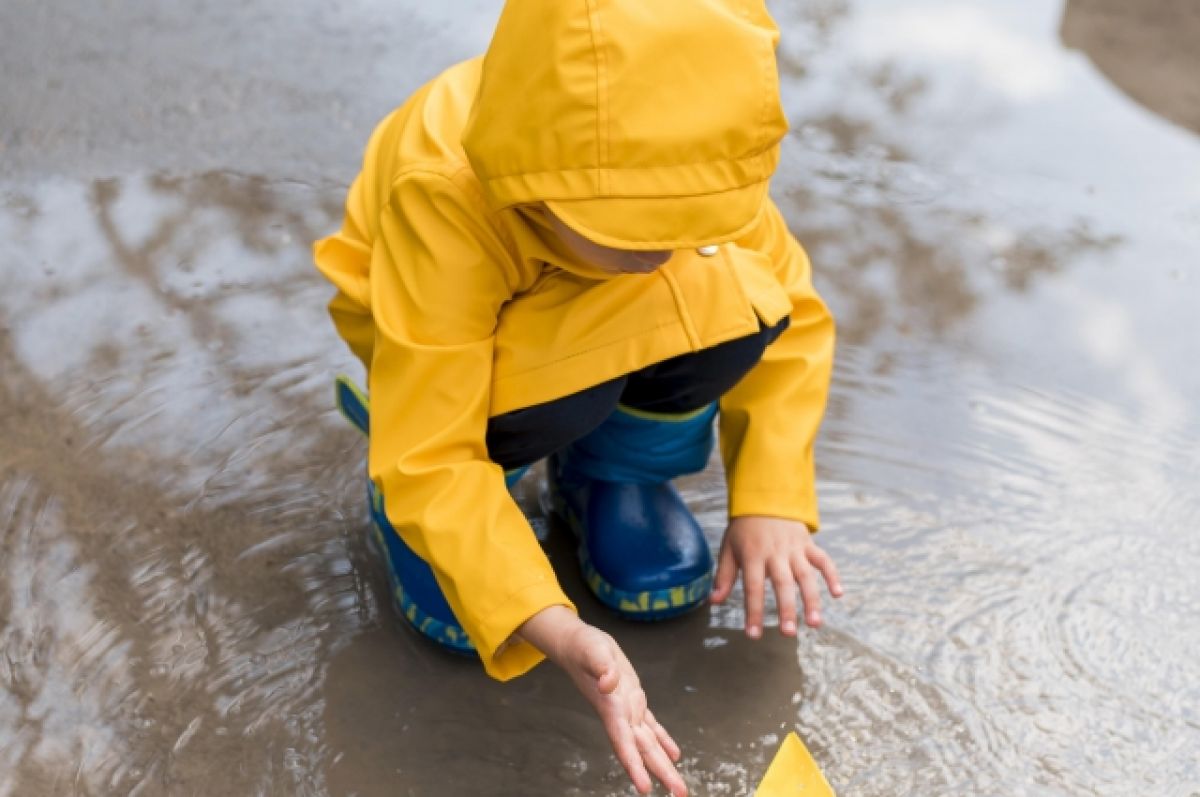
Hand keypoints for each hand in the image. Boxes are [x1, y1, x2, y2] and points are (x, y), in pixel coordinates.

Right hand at [516, 606, 686, 795]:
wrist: (577, 644)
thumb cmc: (583, 647)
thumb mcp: (593, 650)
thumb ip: (602, 667)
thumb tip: (609, 682)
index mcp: (611, 707)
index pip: (624, 742)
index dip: (634, 765)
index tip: (645, 788)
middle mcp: (621, 715)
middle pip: (642, 750)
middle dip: (660, 773)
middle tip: (679, 795)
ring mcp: (627, 710)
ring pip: (649, 743)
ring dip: (664, 765)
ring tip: (679, 787)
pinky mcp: (633, 700)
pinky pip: (651, 727)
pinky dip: (663, 741)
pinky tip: (674, 755)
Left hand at [710, 516, 842, 637]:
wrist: (764, 498)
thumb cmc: (744, 529)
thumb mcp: (728, 549)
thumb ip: (723, 576)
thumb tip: (713, 602)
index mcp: (752, 556)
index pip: (753, 588)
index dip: (753, 612)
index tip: (753, 635)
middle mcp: (775, 553)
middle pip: (782, 584)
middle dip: (786, 609)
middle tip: (788, 633)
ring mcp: (794, 548)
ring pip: (806, 575)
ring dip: (812, 599)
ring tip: (815, 623)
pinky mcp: (808, 544)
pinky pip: (823, 559)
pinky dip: (832, 575)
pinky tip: (838, 594)